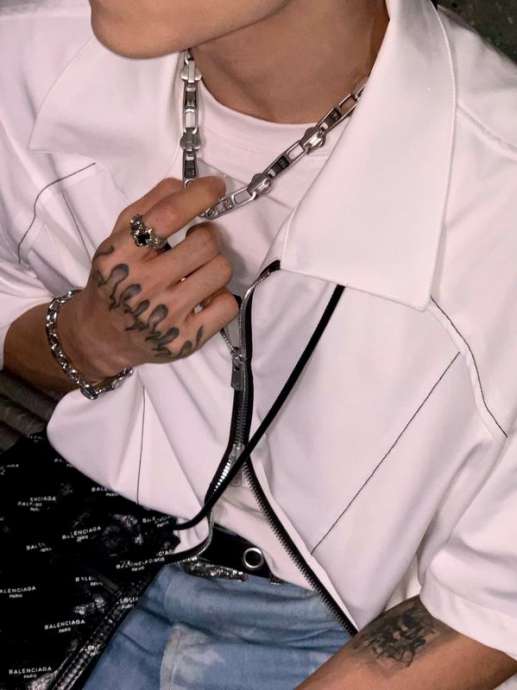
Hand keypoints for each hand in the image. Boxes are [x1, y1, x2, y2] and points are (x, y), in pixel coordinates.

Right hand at [59, 177, 237, 379]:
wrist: (102, 336)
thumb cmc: (114, 279)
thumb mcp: (117, 239)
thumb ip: (146, 208)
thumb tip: (183, 185)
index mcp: (121, 255)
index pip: (168, 216)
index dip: (199, 195)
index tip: (215, 186)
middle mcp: (142, 286)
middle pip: (205, 243)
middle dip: (208, 235)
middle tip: (198, 240)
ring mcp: (165, 316)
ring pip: (221, 271)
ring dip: (215, 264)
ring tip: (197, 270)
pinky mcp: (185, 341)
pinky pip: (227, 305)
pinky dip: (221, 296)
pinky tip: (203, 296)